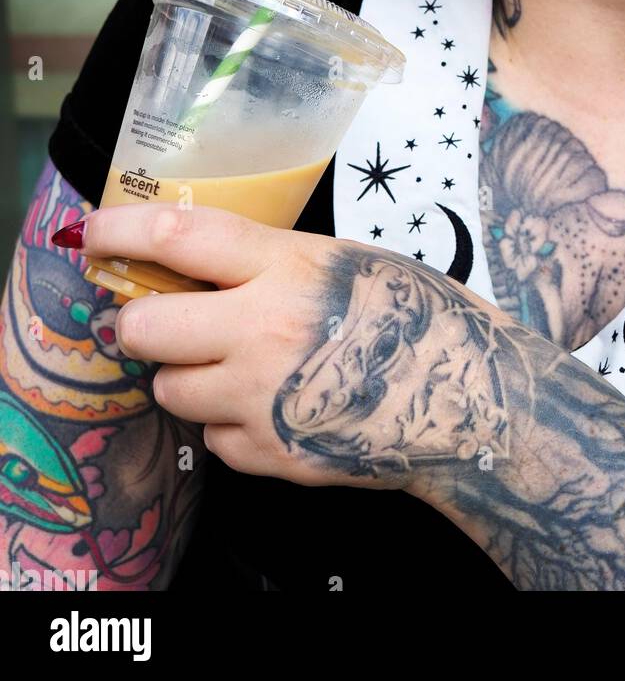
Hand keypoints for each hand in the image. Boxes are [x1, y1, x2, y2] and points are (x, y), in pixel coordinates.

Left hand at [69, 203, 513, 491]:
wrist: (470, 399)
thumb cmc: (417, 316)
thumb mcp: (345, 260)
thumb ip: (271, 262)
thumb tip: (195, 262)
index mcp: (288, 270)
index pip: (179, 237)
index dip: (121, 230)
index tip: (93, 231)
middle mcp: (264, 332)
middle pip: (146, 327)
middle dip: (138, 322)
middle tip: (154, 320)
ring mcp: (264, 400)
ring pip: (169, 390)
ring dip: (185, 377)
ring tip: (232, 367)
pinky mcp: (271, 455)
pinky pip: (212, 438)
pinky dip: (229, 423)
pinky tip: (272, 406)